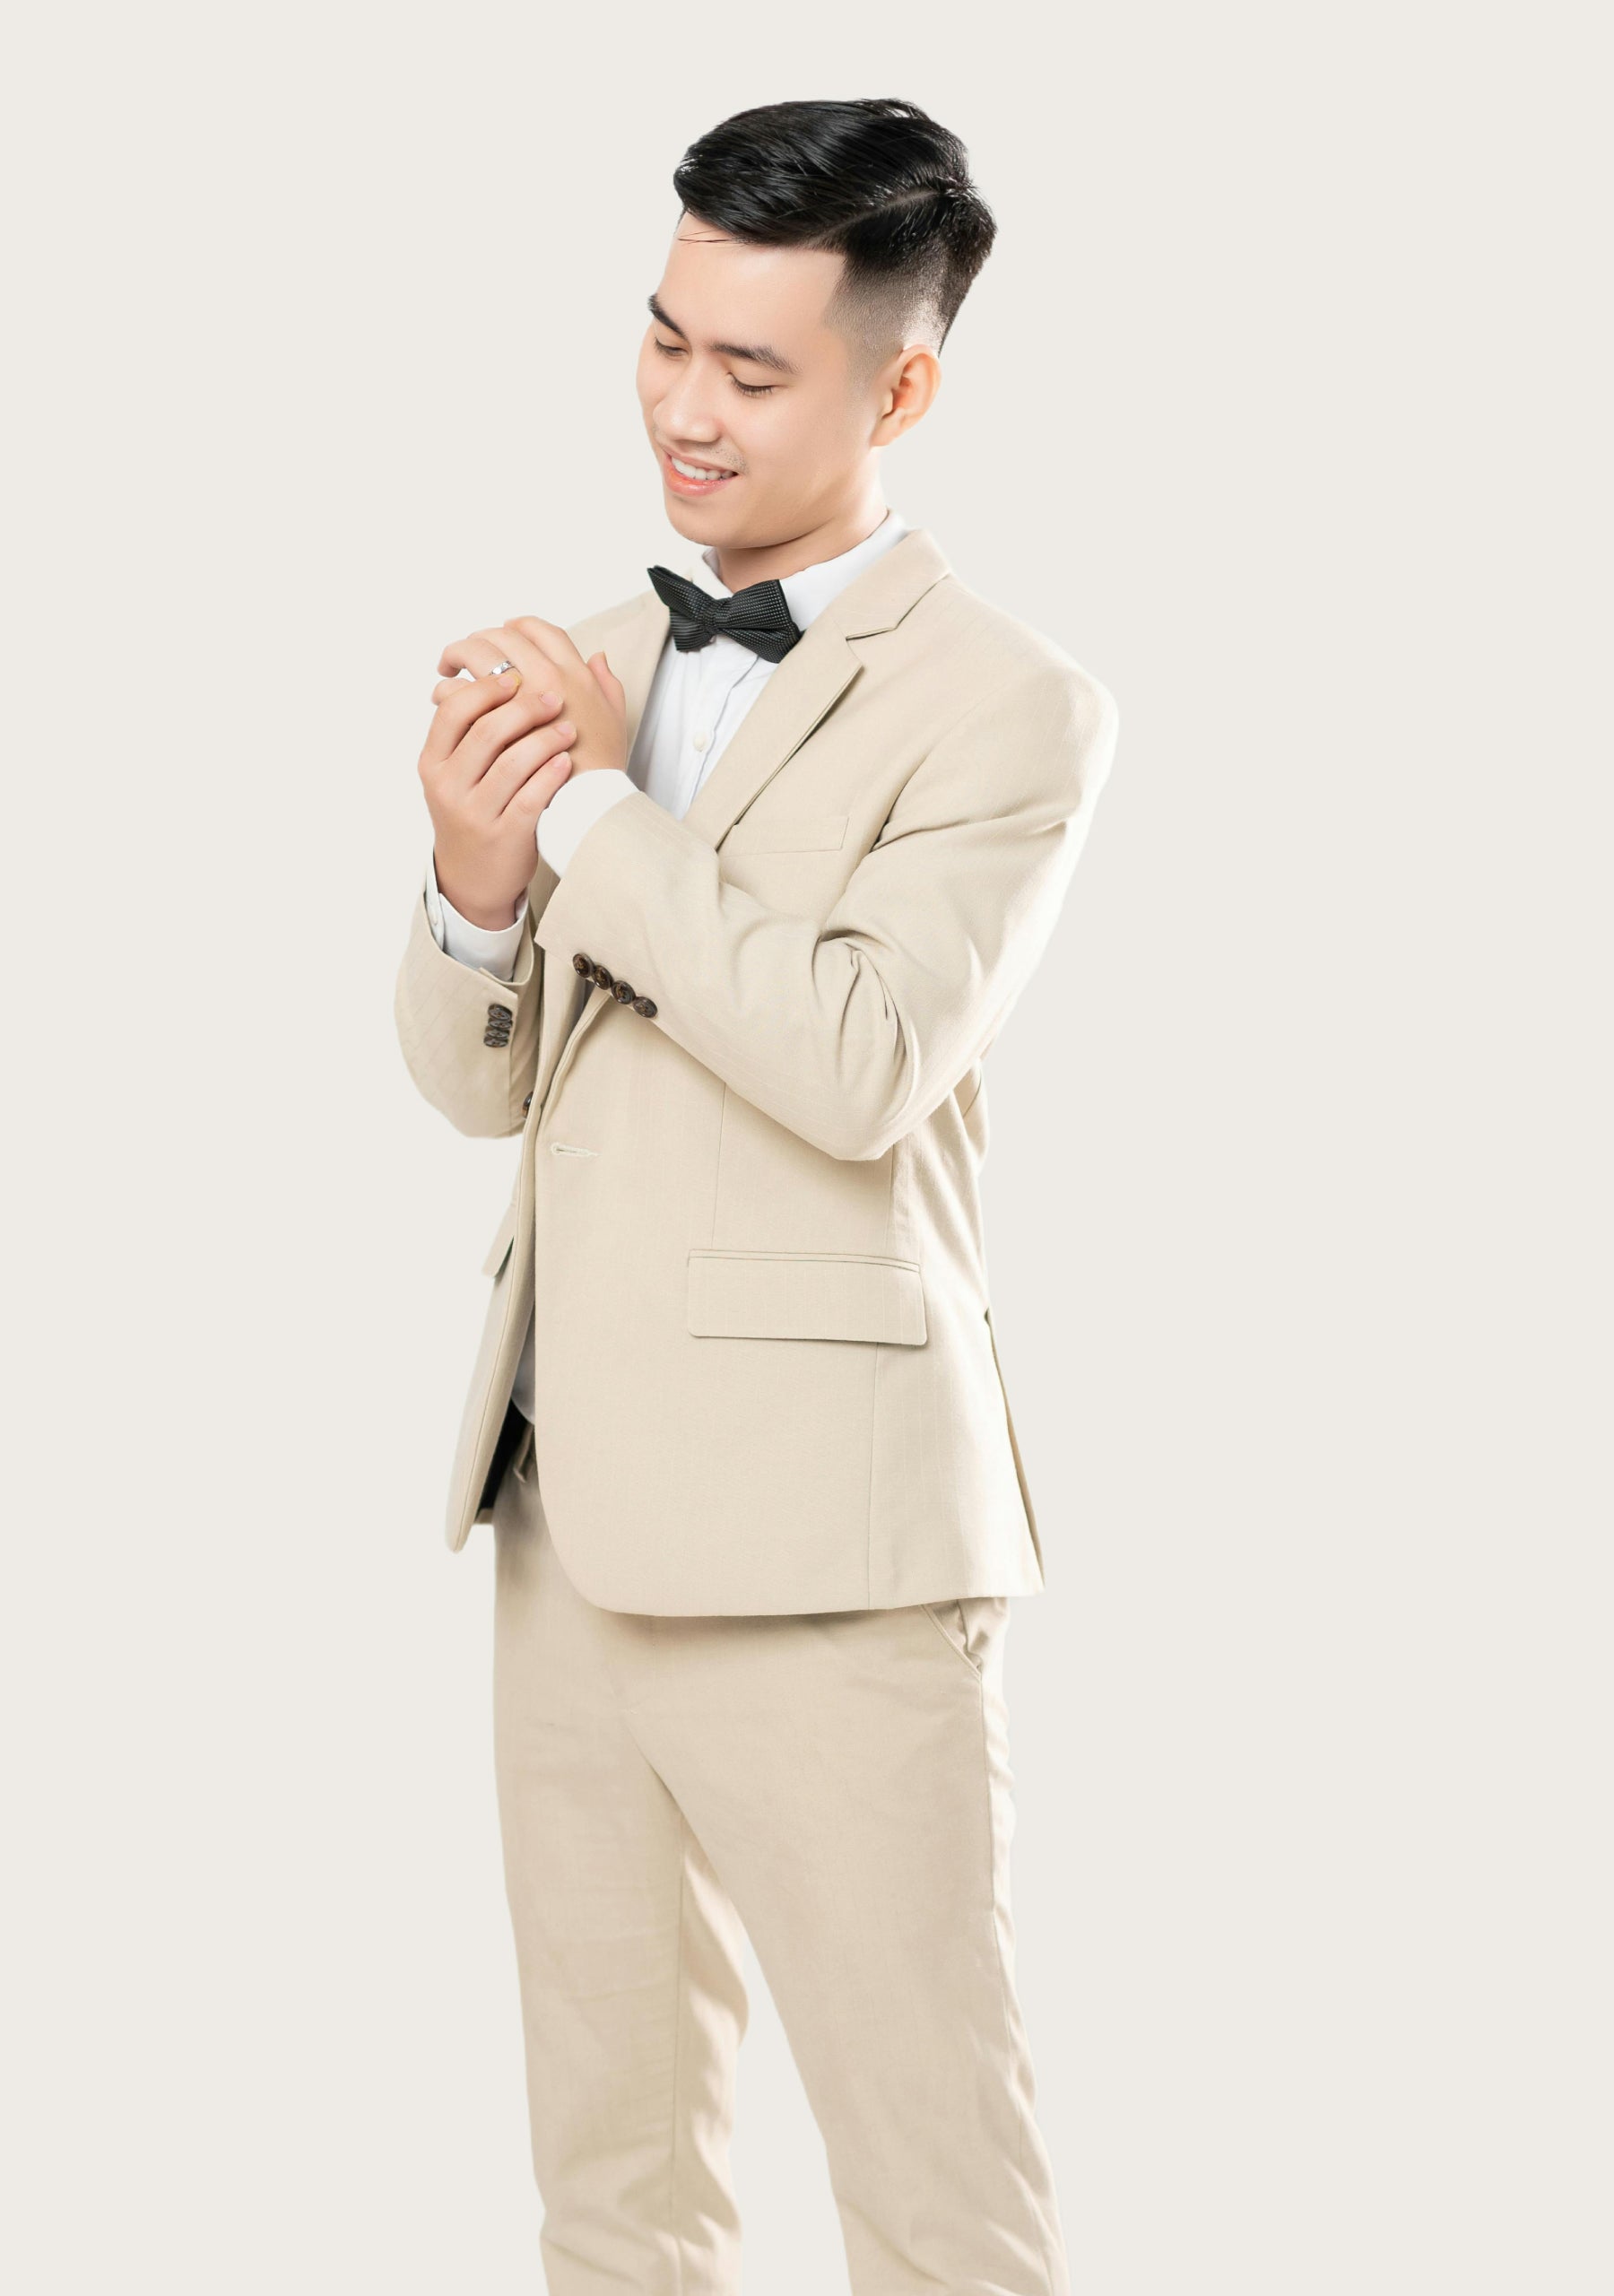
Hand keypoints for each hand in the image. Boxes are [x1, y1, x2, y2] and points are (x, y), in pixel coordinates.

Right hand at [419, 638, 576, 931]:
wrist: (473, 877)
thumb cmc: (472, 810)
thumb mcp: (455, 772)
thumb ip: (467, 728)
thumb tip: (491, 672)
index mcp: (433, 762)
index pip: (453, 710)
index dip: (485, 688)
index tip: (515, 675)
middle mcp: (448, 786)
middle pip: (486, 731)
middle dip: (524, 707)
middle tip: (553, 696)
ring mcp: (475, 813)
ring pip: (512, 763)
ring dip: (545, 738)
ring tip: (567, 727)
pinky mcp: (504, 836)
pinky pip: (531, 798)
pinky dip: (551, 774)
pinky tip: (566, 760)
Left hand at [448, 615, 627, 780]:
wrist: (582, 813)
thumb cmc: (599, 771)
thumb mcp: (614, 722)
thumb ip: (606, 685)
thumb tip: (597, 656)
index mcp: (573, 674)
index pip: (538, 629)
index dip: (517, 628)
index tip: (504, 635)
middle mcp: (544, 678)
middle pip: (500, 635)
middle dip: (479, 639)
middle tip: (467, 652)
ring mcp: (513, 703)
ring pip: (473, 655)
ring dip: (457, 658)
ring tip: (449, 672)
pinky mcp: (486, 731)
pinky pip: (456, 696)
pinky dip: (446, 693)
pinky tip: (444, 701)